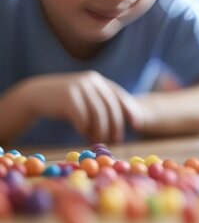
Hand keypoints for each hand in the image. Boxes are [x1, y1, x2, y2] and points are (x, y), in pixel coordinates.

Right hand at [21, 71, 143, 142]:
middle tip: (115, 141)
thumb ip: (101, 106)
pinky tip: (81, 133)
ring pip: (98, 114)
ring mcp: (80, 87)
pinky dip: (84, 128)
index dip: (130, 111)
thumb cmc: (65, 102)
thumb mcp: (85, 98)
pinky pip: (82, 117)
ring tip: (96, 140)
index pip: (120, 96)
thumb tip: (119, 128)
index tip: (137, 126)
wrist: (36, 95)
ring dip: (99, 131)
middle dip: (115, 126)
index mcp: (99, 80)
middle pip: (110, 107)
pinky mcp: (68, 96)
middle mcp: (91, 81)